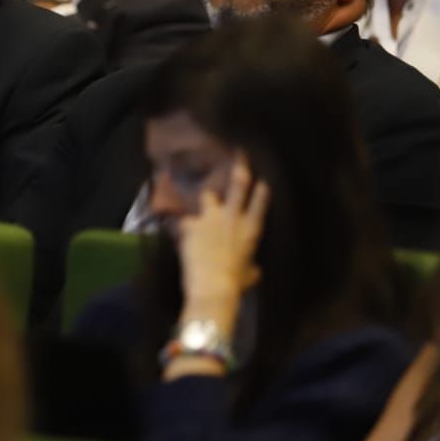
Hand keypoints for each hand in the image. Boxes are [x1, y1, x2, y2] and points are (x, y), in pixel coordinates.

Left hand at [176, 155, 268, 332]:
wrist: (212, 287)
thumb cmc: (235, 284)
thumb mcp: (249, 275)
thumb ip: (251, 266)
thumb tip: (254, 269)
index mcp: (251, 230)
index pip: (260, 203)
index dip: (261, 189)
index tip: (262, 179)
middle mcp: (233, 217)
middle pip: (238, 186)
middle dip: (239, 168)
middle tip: (239, 153)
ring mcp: (211, 217)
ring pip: (208, 195)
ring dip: (206, 198)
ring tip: (204, 197)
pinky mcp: (191, 223)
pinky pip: (185, 220)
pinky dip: (183, 226)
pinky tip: (177, 229)